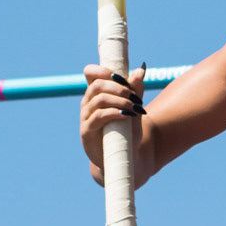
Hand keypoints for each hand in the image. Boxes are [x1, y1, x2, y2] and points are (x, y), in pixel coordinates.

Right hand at [80, 64, 146, 181]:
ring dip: (119, 100)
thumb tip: (140, 70)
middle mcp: (88, 103)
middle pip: (97, 84)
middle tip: (134, 96)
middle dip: (118, 87)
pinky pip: (98, 117)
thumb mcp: (134, 108)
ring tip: (135, 107)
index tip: (119, 75)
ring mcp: (85, 117)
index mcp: (96, 94)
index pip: (90, 73)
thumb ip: (136, 90)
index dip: (102, 69)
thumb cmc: (127, 130)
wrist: (123, 156)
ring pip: (99, 99)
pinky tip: (126, 116)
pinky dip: (114, 113)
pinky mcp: (87, 131)